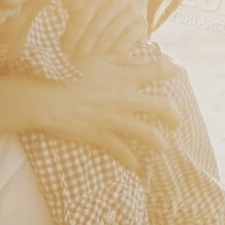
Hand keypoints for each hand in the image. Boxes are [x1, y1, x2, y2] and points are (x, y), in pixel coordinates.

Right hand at [27, 58, 182, 170]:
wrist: (47, 99)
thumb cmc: (67, 74)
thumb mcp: (95, 59)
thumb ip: (119, 58)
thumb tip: (139, 58)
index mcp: (123, 77)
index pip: (155, 71)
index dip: (169, 70)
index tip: (177, 72)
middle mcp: (124, 99)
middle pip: (161, 107)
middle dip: (173, 115)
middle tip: (177, 122)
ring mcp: (115, 119)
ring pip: (147, 133)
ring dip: (159, 142)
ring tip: (164, 148)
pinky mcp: (102, 136)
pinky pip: (122, 151)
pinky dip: (130, 159)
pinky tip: (135, 165)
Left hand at [62, 0, 147, 60]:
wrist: (124, 5)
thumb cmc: (94, 9)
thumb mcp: (78, 0)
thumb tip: (77, 5)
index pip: (80, 20)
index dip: (70, 40)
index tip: (64, 54)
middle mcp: (114, 0)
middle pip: (94, 31)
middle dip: (81, 50)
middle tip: (74, 64)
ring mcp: (129, 11)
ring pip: (108, 38)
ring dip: (96, 55)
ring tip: (86, 65)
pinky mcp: (140, 23)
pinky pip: (125, 43)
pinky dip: (114, 55)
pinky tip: (105, 63)